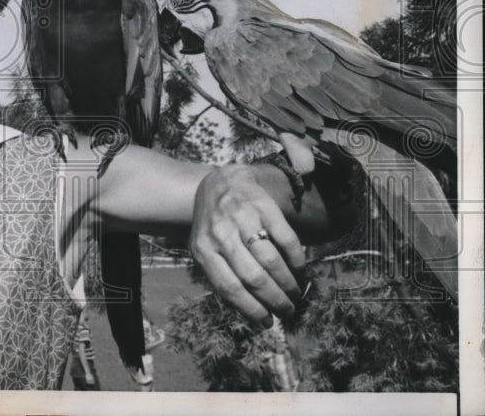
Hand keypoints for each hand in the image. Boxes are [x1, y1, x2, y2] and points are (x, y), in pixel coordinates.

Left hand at [190, 164, 305, 324]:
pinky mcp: (263, 206)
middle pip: (253, 277)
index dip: (251, 309)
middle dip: (274, 300)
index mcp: (203, 249)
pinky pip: (286, 239)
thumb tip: (253, 311)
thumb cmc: (215, 225)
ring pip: (270, 260)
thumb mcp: (206, 247)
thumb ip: (222, 273)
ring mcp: (242, 218)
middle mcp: (220, 233)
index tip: (268, 322)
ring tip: (295, 294)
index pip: (228, 287)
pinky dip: (297, 260)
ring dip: (287, 283)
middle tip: (288, 310)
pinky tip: (300, 271)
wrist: (221, 182)